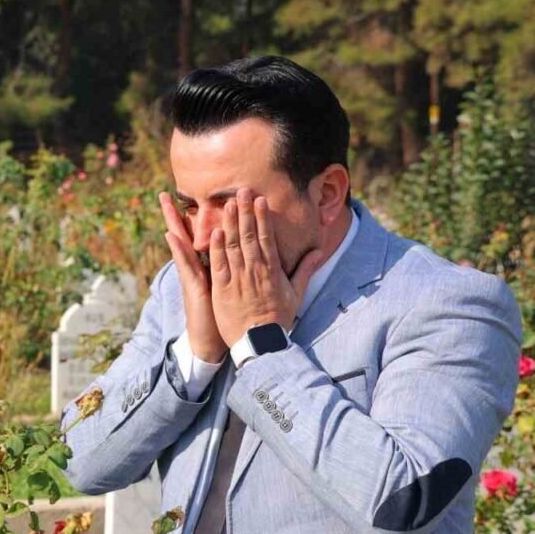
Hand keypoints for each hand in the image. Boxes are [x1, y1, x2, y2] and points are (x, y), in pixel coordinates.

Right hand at [160, 192, 226, 362]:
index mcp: (210, 266)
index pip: (203, 236)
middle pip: (186, 235)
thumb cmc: (228, 318)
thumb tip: (252, 259)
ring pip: (182, 245)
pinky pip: (185, 266)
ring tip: (165, 203)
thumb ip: (242, 272)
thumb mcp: (235, 291)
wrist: (215, 342)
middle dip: (176, 214)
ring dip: (174, 223)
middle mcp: (198, 268)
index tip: (191, 197)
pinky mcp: (194, 287)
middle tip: (165, 193)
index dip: (198, 217)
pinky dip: (179, 250)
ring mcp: (193, 277)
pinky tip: (171, 235)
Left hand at [209, 189, 323, 346]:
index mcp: (272, 270)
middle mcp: (255, 271)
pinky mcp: (223, 289)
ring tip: (227, 203)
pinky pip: (219, 264)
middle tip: (242, 191)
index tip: (260, 199)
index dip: (262, 217)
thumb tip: (319, 250)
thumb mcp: (296, 293)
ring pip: (233, 246)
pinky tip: (215, 231)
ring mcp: (238, 279)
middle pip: (249, 236)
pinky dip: (217, 247)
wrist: (260, 343)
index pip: (267, 238)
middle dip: (245, 212)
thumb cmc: (278, 319)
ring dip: (230, 223)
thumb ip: (305, 269)